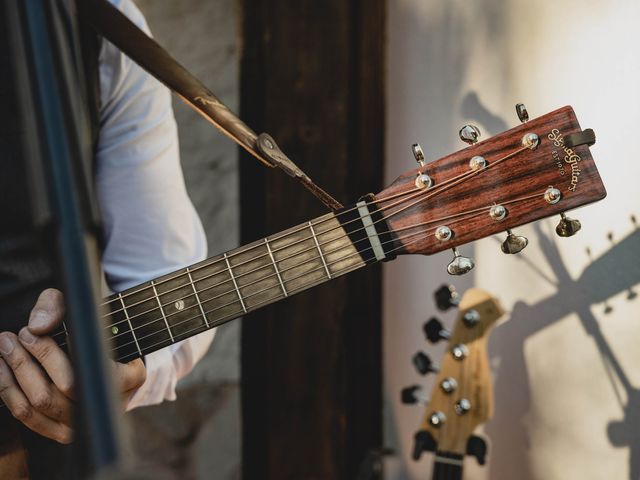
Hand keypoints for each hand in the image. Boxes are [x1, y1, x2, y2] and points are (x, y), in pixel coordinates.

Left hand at [0, 289, 145, 443]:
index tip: (29, 331)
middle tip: (12, 337)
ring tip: (5, 347)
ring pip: (41, 406)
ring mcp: (88, 422)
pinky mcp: (63, 432)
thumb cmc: (94, 329)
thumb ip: (59, 306)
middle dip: (29, 361)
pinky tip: (1, 369)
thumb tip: (37, 326)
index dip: (51, 353)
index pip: (88, 369)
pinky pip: (30, 420)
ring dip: (15, 375)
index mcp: (131, 376)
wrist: (104, 356)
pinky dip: (9, 393)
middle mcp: (113, 405)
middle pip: (62, 389)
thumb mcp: (81, 306)